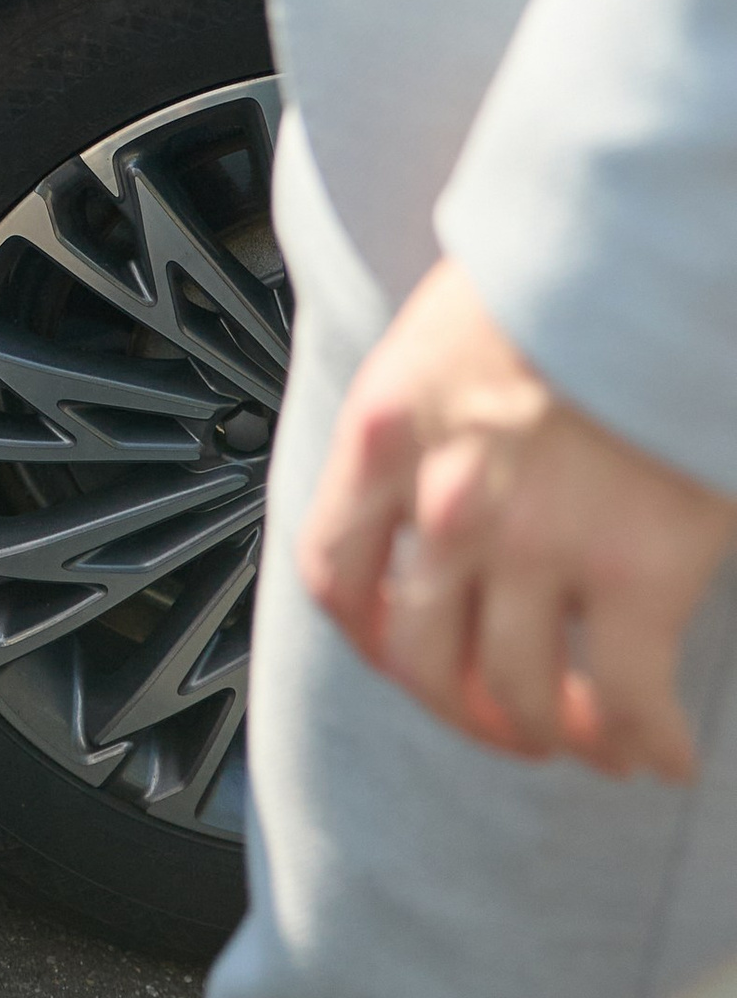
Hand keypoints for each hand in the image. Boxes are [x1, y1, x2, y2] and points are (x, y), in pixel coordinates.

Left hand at [300, 256, 736, 777]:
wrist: (649, 247)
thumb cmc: (556, 274)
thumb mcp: (436, 339)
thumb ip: (418, 425)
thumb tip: (421, 495)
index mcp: (386, 434)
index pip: (334, 571)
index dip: (366, 635)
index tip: (400, 654)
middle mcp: (447, 500)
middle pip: (421, 658)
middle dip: (462, 708)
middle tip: (504, 718)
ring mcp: (540, 543)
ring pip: (520, 696)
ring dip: (555, 734)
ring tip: (590, 736)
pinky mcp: (638, 571)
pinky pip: (629, 700)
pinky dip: (645, 742)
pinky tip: (663, 750)